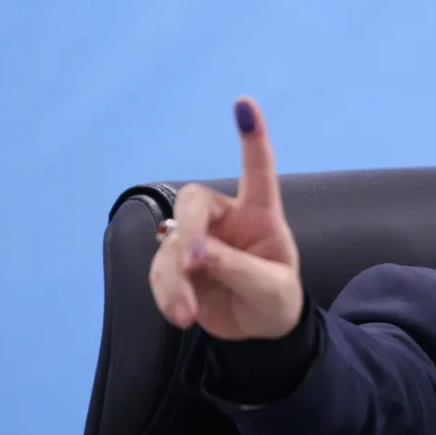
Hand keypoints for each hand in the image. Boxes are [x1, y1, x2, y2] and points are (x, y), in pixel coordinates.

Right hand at [149, 97, 302, 339]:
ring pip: (170, 244)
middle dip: (187, 231)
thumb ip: (237, 268)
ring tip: (187, 313)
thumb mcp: (269, 289)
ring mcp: (198, 240)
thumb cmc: (275, 300)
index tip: (245, 105)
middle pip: (193, 202)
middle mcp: (226, 220)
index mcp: (260, 215)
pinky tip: (181, 315)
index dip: (252, 138)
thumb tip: (194, 252)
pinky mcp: (177, 264)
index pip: (258, 171)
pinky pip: (160, 271)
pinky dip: (166, 294)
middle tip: (190, 263)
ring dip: (173, 278)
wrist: (258, 330)